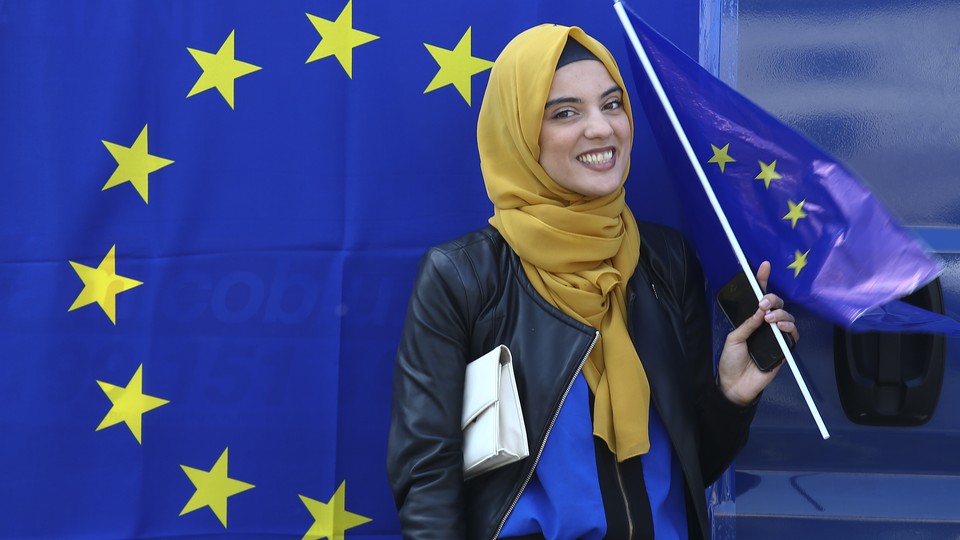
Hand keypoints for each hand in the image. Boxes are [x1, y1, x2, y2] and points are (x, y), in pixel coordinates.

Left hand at [717, 261, 798, 405]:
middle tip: (763, 304)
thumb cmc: (731, 361)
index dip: (762, 281)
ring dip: (780, 313)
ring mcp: (776, 336)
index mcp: (751, 320)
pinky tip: (780, 327)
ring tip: (769, 318)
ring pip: (787, 317)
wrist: (735, 385)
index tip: (764, 266)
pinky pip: (793, 335)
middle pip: (777, 304)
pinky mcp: (784, 349)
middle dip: (772, 299)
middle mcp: (765, 325)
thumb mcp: (734, 339)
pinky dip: (789, 328)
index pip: (759, 297)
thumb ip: (747, 324)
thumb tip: (759, 309)